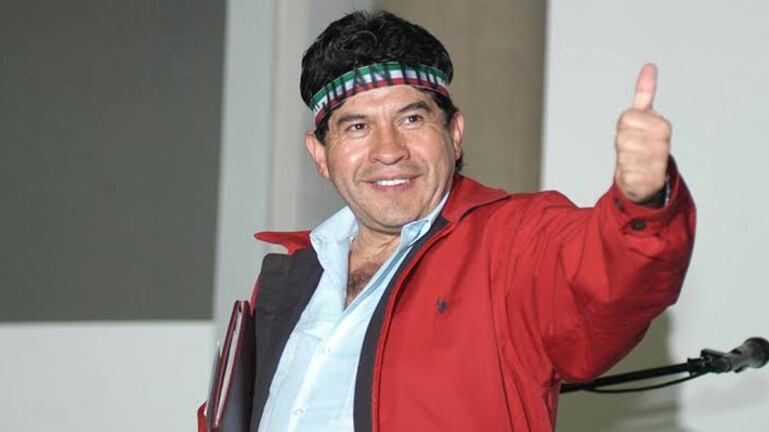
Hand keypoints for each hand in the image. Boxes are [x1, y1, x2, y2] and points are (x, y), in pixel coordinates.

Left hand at [614, 63, 670, 203]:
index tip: (634, 132)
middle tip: (633, 149)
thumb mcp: (644, 118)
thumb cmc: (643, 146)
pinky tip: (635, 175)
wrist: (649, 180)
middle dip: (622, 143)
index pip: (627, 117)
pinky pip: (625, 174)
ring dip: (623, 160)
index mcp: (661, 124)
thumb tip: (649, 66)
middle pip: (622, 136)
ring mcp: (657, 161)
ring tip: (634, 162)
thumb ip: (645, 94)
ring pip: (622, 155)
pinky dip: (626, 176)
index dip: (625, 126)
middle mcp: (662, 142)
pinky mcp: (649, 181)